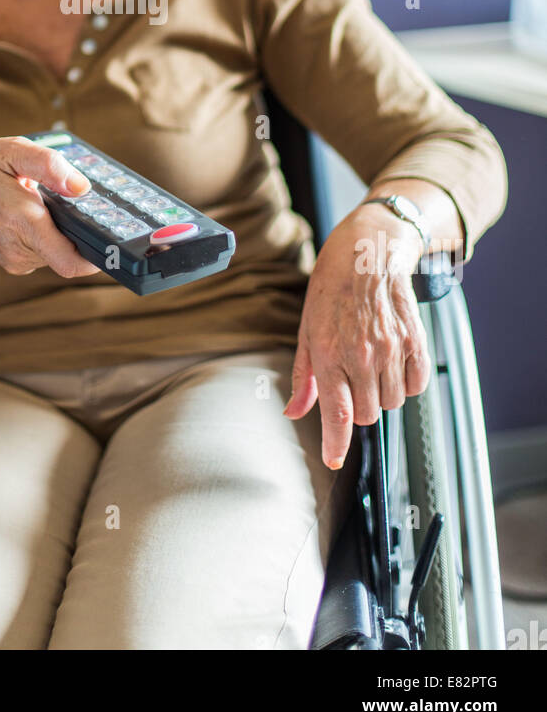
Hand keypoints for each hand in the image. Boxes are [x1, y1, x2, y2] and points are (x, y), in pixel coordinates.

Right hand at [0, 136, 99, 278]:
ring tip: (46, 202)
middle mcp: (17, 249)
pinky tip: (35, 211)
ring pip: (56, 254)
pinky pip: (41, 252)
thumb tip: (82, 186)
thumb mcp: (10, 150)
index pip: (73, 262)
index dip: (99, 256)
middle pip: (70, 254)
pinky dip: (46, 235)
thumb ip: (49, 165)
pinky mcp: (8, 260)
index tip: (114, 239)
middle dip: (79, 232)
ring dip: (61, 232)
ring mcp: (11, 259)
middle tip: (76, 202)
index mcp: (22, 222)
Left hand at [284, 209, 431, 469]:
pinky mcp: (415, 342)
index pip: (336, 414)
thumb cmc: (332, 285)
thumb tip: (294, 411)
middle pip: (366, 415)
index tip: (333, 461)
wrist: (369, 250)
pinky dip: (407, 384)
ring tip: (372, 367)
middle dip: (357, 409)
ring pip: (391, 403)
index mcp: (328, 353)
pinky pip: (417, 385)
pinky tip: (394, 365)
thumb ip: (303, 375)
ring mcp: (391, 349)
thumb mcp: (307, 327)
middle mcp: (361, 355)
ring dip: (381, 396)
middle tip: (352, 383)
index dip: (335, 444)